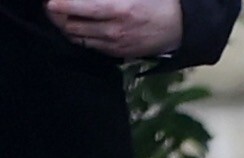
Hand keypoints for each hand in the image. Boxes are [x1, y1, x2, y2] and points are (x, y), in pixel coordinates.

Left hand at [47, 0, 181, 55]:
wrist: (179, 25)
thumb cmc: (156, 0)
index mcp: (116, 8)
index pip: (77, 7)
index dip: (59, 4)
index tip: (51, 1)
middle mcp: (114, 29)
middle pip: (72, 26)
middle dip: (57, 16)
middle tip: (52, 7)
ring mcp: (116, 44)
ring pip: (79, 38)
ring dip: (66, 27)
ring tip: (61, 16)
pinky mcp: (119, 53)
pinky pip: (91, 47)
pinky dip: (80, 37)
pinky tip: (77, 27)